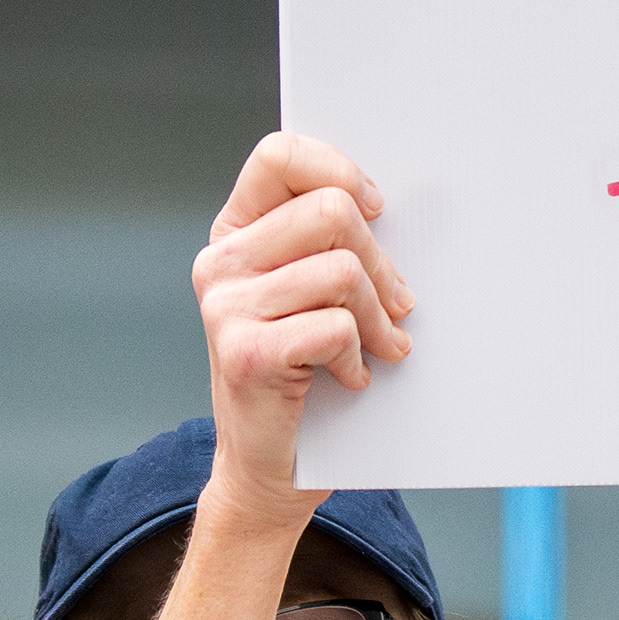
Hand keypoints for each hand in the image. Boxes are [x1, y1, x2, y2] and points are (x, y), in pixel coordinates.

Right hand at [193, 132, 412, 514]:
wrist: (270, 463)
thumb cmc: (305, 368)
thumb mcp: (312, 292)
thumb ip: (330, 242)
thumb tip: (391, 206)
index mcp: (236, 232)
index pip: (280, 155)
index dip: (339, 171)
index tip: (375, 209)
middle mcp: (220, 263)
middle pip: (330, 211)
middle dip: (380, 261)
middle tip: (398, 302)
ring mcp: (225, 308)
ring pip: (342, 272)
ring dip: (379, 317)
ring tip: (382, 345)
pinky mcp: (245, 354)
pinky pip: (334, 327)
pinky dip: (358, 355)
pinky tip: (351, 376)